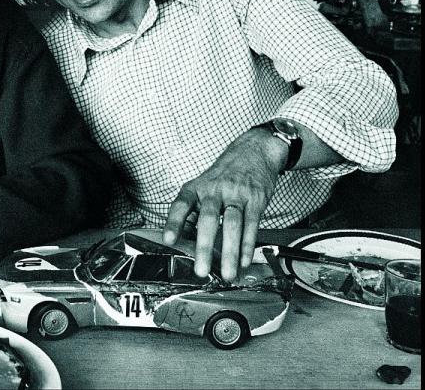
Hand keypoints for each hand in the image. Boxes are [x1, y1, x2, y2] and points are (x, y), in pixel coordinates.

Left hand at [162, 127, 286, 281]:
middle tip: (201, 270)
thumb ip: (193, 210)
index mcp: (197, 188)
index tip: (168, 240)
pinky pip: (251, 225)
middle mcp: (215, 190)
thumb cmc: (224, 173)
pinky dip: (247, 245)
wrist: (254, 150)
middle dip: (204, 247)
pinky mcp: (256, 199)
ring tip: (227, 274)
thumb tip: (181, 238)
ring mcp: (237, 194)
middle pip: (208, 220)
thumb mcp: (203, 185)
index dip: (174, 223)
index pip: (181, 205)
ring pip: (232, 225)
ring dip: (229, 252)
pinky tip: (244, 260)